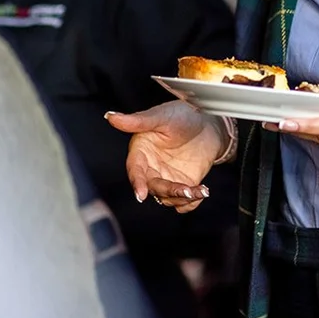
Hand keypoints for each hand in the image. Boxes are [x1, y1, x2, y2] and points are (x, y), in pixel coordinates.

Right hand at [108, 102, 225, 212]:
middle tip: (185, 191)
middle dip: (169, 191)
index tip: (141, 194)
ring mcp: (167, 178)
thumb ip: (138, 120)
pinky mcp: (183, 184)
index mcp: (141, 152)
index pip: (135, 170)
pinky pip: (183, 202)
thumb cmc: (182, 115)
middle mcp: (151, 168)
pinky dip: (192, 202)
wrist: (208, 122)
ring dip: (183, 198)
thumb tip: (111, 116)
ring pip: (168, 197)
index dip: (137, 182)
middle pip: (153, 187)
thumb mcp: (161, 116)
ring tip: (199, 190)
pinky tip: (201, 192)